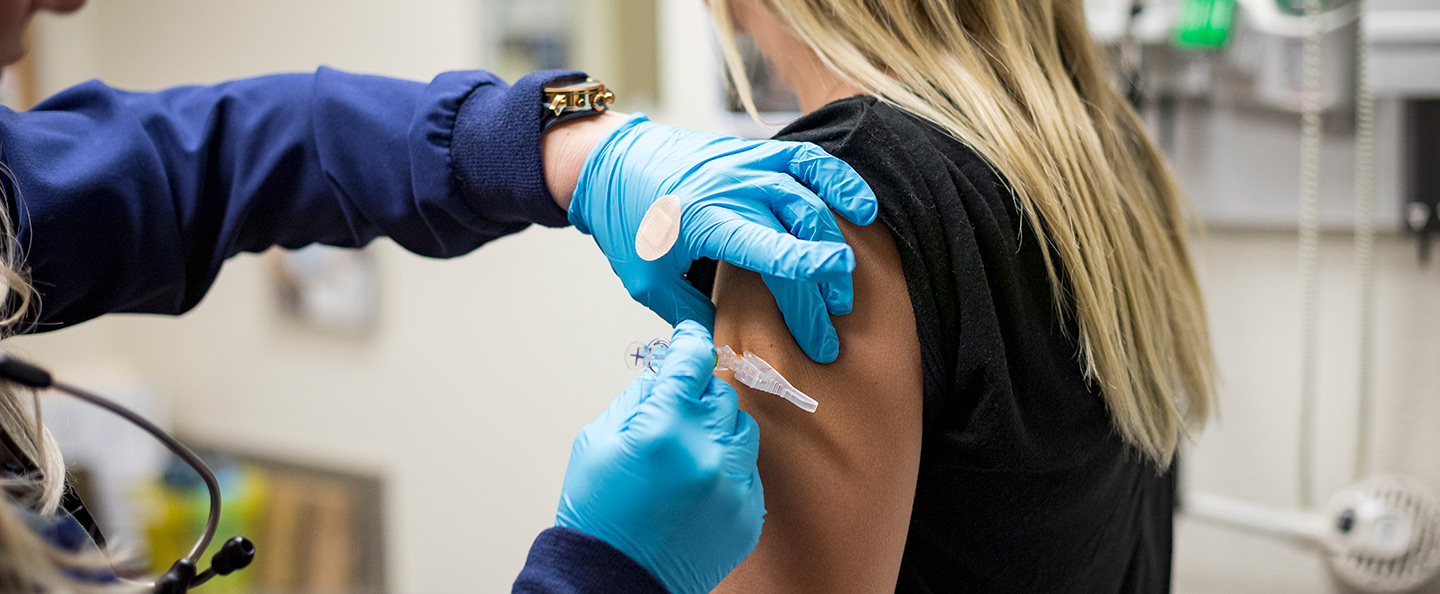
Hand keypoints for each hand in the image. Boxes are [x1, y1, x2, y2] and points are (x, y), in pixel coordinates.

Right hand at [556, 321, 763, 593]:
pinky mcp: (748, 514)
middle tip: (674, 414)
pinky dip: (726, 468)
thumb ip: (636, 400)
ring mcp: (732, 486)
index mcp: (663, 429)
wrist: (614, 580)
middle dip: (697, 396)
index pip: (691, 361)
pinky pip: (747, 471)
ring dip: (717, 429)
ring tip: (686, 453)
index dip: (690, 343)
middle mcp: (706, 453)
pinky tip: (697, 485)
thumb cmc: (598, 516)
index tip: (690, 339)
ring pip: (741, 428)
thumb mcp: (597, 442)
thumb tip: (664, 376)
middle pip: (720, 393)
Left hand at [568, 114, 876, 362]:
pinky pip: (808, 161)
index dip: (803, 264)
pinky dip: (839, 181)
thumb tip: (730, 350)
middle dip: (821, 284)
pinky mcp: (757, 151)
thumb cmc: (626, 224)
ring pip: (811, 195)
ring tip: (845, 282)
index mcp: (703, 218)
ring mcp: (749, 164)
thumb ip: (691, 315)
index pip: (765, 243)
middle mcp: (732, 186)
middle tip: (829, 329)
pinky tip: (862, 208)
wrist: (611, 162)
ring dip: (835, 240)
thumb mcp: (647, 281)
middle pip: (798, 230)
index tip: (834, 288)